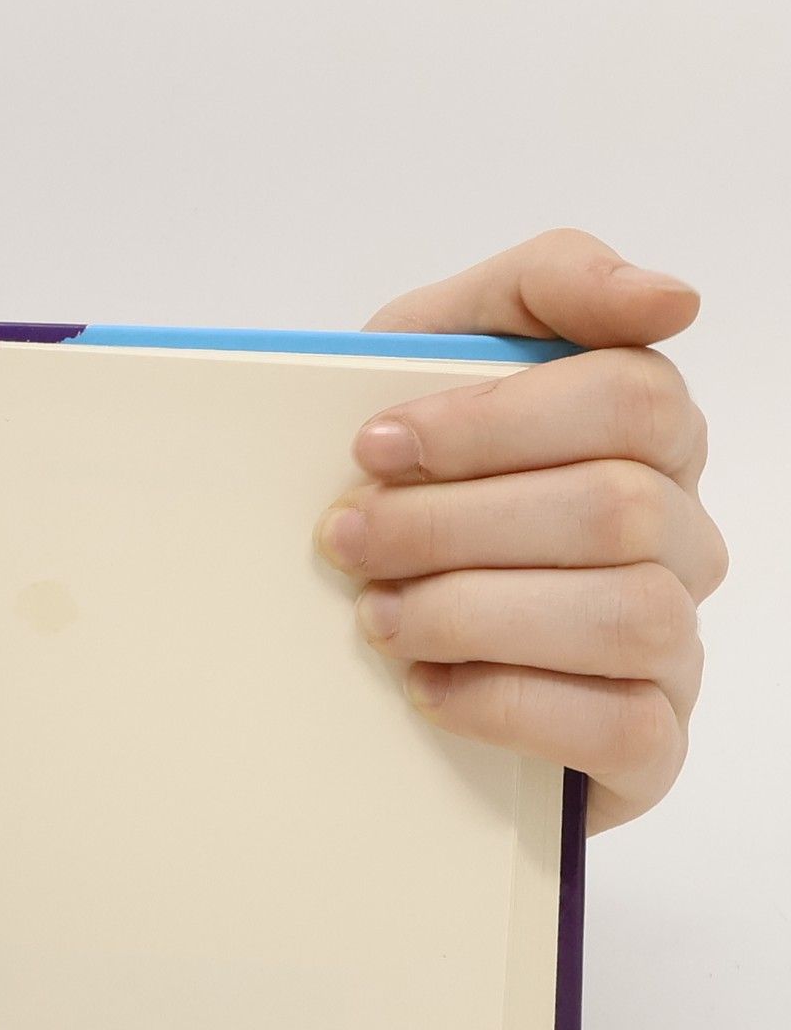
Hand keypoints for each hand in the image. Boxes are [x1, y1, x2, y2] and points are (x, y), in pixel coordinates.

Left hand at [318, 228, 726, 830]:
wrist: (360, 636)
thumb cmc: (412, 482)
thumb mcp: (439, 352)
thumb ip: (542, 285)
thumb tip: (670, 299)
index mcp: (648, 432)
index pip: (627, 397)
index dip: (490, 423)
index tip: (372, 447)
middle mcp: (680, 534)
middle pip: (616, 510)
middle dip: (455, 525)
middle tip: (348, 543)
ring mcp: (674, 644)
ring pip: (628, 615)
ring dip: (475, 614)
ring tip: (377, 620)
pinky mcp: (648, 744)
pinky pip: (622, 727)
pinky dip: (508, 705)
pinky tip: (428, 688)